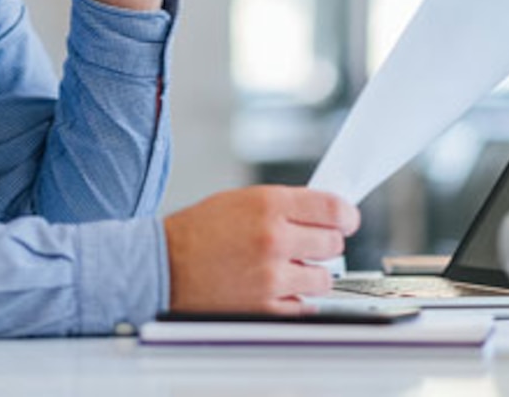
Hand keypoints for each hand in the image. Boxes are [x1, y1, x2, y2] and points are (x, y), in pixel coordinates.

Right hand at [163, 186, 360, 314]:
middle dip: (325, 245)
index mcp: (269, 205)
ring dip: (311, 275)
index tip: (347, 222)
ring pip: (323, 278)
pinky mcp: (265, 307)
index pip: (333, 209)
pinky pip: (304, 307)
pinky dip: (295, 300)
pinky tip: (277, 290)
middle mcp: (274, 239)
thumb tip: (325, 215)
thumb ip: (284, 206)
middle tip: (310, 246)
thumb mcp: (240, 201)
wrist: (161, 267)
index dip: (347, 216)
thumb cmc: (196, 234)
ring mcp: (271, 276)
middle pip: (333, 243)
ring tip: (288, 270)